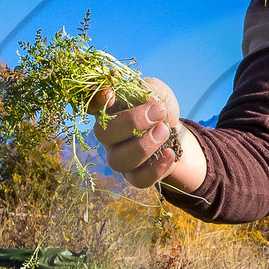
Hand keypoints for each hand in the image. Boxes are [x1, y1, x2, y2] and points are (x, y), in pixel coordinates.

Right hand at [88, 78, 206, 191]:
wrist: (177, 138)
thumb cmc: (161, 113)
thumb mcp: (161, 95)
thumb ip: (152, 89)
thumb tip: (148, 98)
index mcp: (109, 111)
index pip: (92, 105)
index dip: (96, 100)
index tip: (110, 93)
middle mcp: (108, 136)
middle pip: (102, 134)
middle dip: (131, 122)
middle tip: (158, 114)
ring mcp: (119, 158)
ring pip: (118, 160)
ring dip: (144, 145)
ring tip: (165, 131)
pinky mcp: (134, 177)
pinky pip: (139, 179)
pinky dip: (157, 168)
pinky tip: (170, 154)